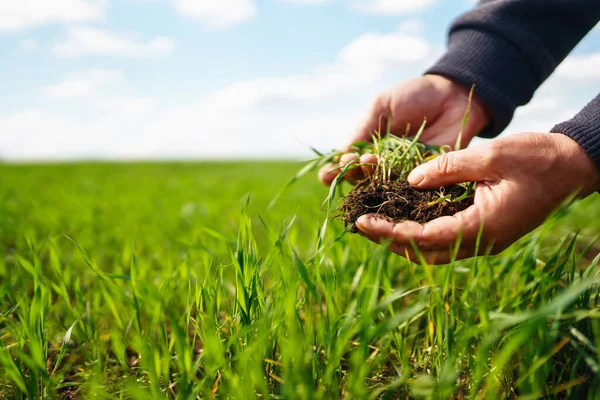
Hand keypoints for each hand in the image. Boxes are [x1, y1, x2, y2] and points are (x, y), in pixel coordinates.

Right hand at [318, 74, 491, 184]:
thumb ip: (364, 128)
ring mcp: (404, 171)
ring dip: (373, 179)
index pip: (348, 163)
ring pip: (383, 185)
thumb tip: (343, 152)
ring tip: (369, 165)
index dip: (336, 170)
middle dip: (353, 173)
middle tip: (357, 162)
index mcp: (370, 146)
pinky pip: (411, 187)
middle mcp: (384, 163)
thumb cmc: (414, 95)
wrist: (453, 94)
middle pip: (362, 178)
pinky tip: (392, 183)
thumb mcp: (382, 105)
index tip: (326, 174)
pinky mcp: (427, 176)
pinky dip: (399, 188)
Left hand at [354, 133, 599, 263]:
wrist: (573, 167)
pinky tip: (405, 216)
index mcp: (484, 226)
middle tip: (361, 225)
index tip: (363, 222)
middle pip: (427, 252)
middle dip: (391, 241)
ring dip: (405, 240)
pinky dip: (423, 231)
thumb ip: (449, 166)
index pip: (427, 238)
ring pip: (437, 250)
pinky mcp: (487, 231)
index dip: (391, 232)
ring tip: (376, 223)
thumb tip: (411, 179)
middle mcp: (483, 241)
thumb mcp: (492, 155)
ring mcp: (486, 239)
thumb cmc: (537, 158)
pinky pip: (448, 238)